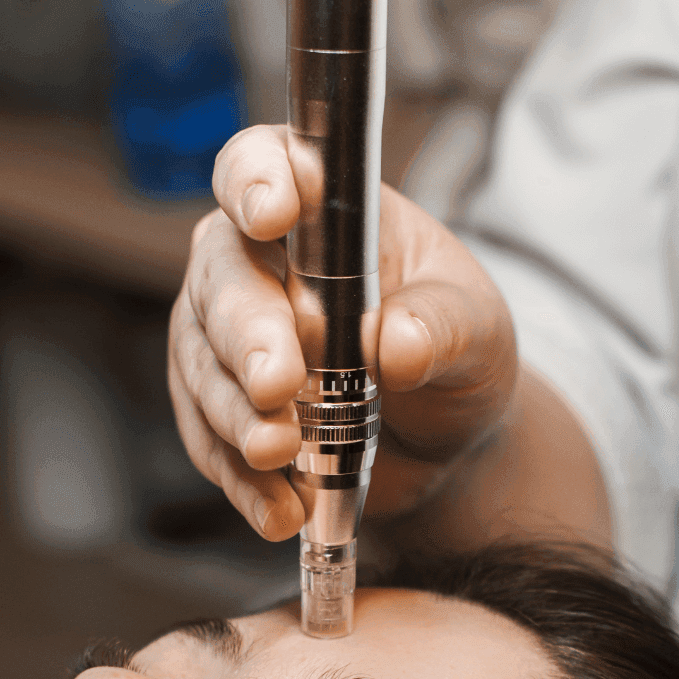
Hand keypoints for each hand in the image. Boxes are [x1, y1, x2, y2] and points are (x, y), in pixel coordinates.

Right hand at [168, 124, 518, 540]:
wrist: (444, 439)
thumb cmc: (455, 351)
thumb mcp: (476, 330)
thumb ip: (442, 326)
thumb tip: (397, 345)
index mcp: (320, 211)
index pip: (263, 166)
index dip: (256, 182)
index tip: (274, 215)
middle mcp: (257, 265)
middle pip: (221, 280)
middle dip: (247, 336)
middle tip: (279, 387)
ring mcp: (226, 340)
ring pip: (201, 366)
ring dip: (237, 418)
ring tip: (283, 458)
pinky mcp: (220, 409)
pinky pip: (209, 442)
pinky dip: (242, 480)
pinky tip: (281, 511)